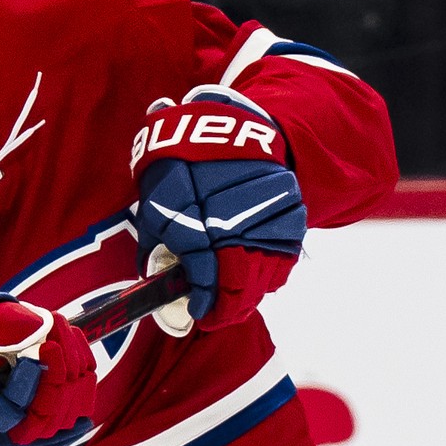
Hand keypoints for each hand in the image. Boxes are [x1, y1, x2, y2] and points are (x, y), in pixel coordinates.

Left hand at [130, 86, 305, 330]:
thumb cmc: (179, 170)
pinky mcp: (291, 211)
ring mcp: (269, 218)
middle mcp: (239, 223)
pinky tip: (256, 277)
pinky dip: (272, 271)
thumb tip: (159, 283)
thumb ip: (156, 248)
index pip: (209, 280)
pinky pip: (287, 254)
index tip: (200, 314)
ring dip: (251, 292)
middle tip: (218, 316)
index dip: (206, 304)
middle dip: (230, 307)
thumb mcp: (154, 207)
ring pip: (269, 273)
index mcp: (199, 225)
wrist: (222, 129)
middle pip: (243, 283)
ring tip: (235, 300)